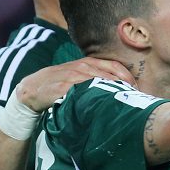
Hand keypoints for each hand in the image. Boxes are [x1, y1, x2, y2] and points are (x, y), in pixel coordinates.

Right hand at [15, 58, 134, 111]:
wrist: (32, 88)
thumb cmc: (60, 82)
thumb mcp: (79, 75)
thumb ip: (96, 77)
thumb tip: (122, 88)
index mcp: (88, 62)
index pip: (114, 66)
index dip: (128, 77)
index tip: (137, 88)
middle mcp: (81, 66)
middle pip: (110, 75)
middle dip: (124, 87)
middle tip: (134, 98)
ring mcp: (71, 76)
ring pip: (98, 83)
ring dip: (112, 93)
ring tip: (123, 103)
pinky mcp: (62, 88)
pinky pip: (81, 93)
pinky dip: (93, 99)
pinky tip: (102, 106)